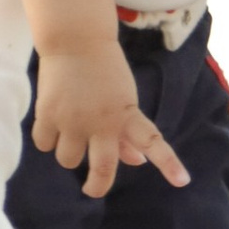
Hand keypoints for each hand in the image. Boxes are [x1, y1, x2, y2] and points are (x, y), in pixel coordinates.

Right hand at [32, 37, 188, 198]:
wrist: (74, 39)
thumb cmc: (104, 70)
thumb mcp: (124, 100)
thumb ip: (127, 134)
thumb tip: (136, 162)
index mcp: (126, 114)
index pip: (153, 142)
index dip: (168, 164)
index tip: (183, 182)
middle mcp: (101, 121)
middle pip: (102, 169)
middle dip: (97, 186)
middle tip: (92, 189)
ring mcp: (73, 120)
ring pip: (68, 160)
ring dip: (70, 153)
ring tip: (70, 133)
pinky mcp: (48, 115)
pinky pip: (45, 145)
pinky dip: (48, 139)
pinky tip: (52, 123)